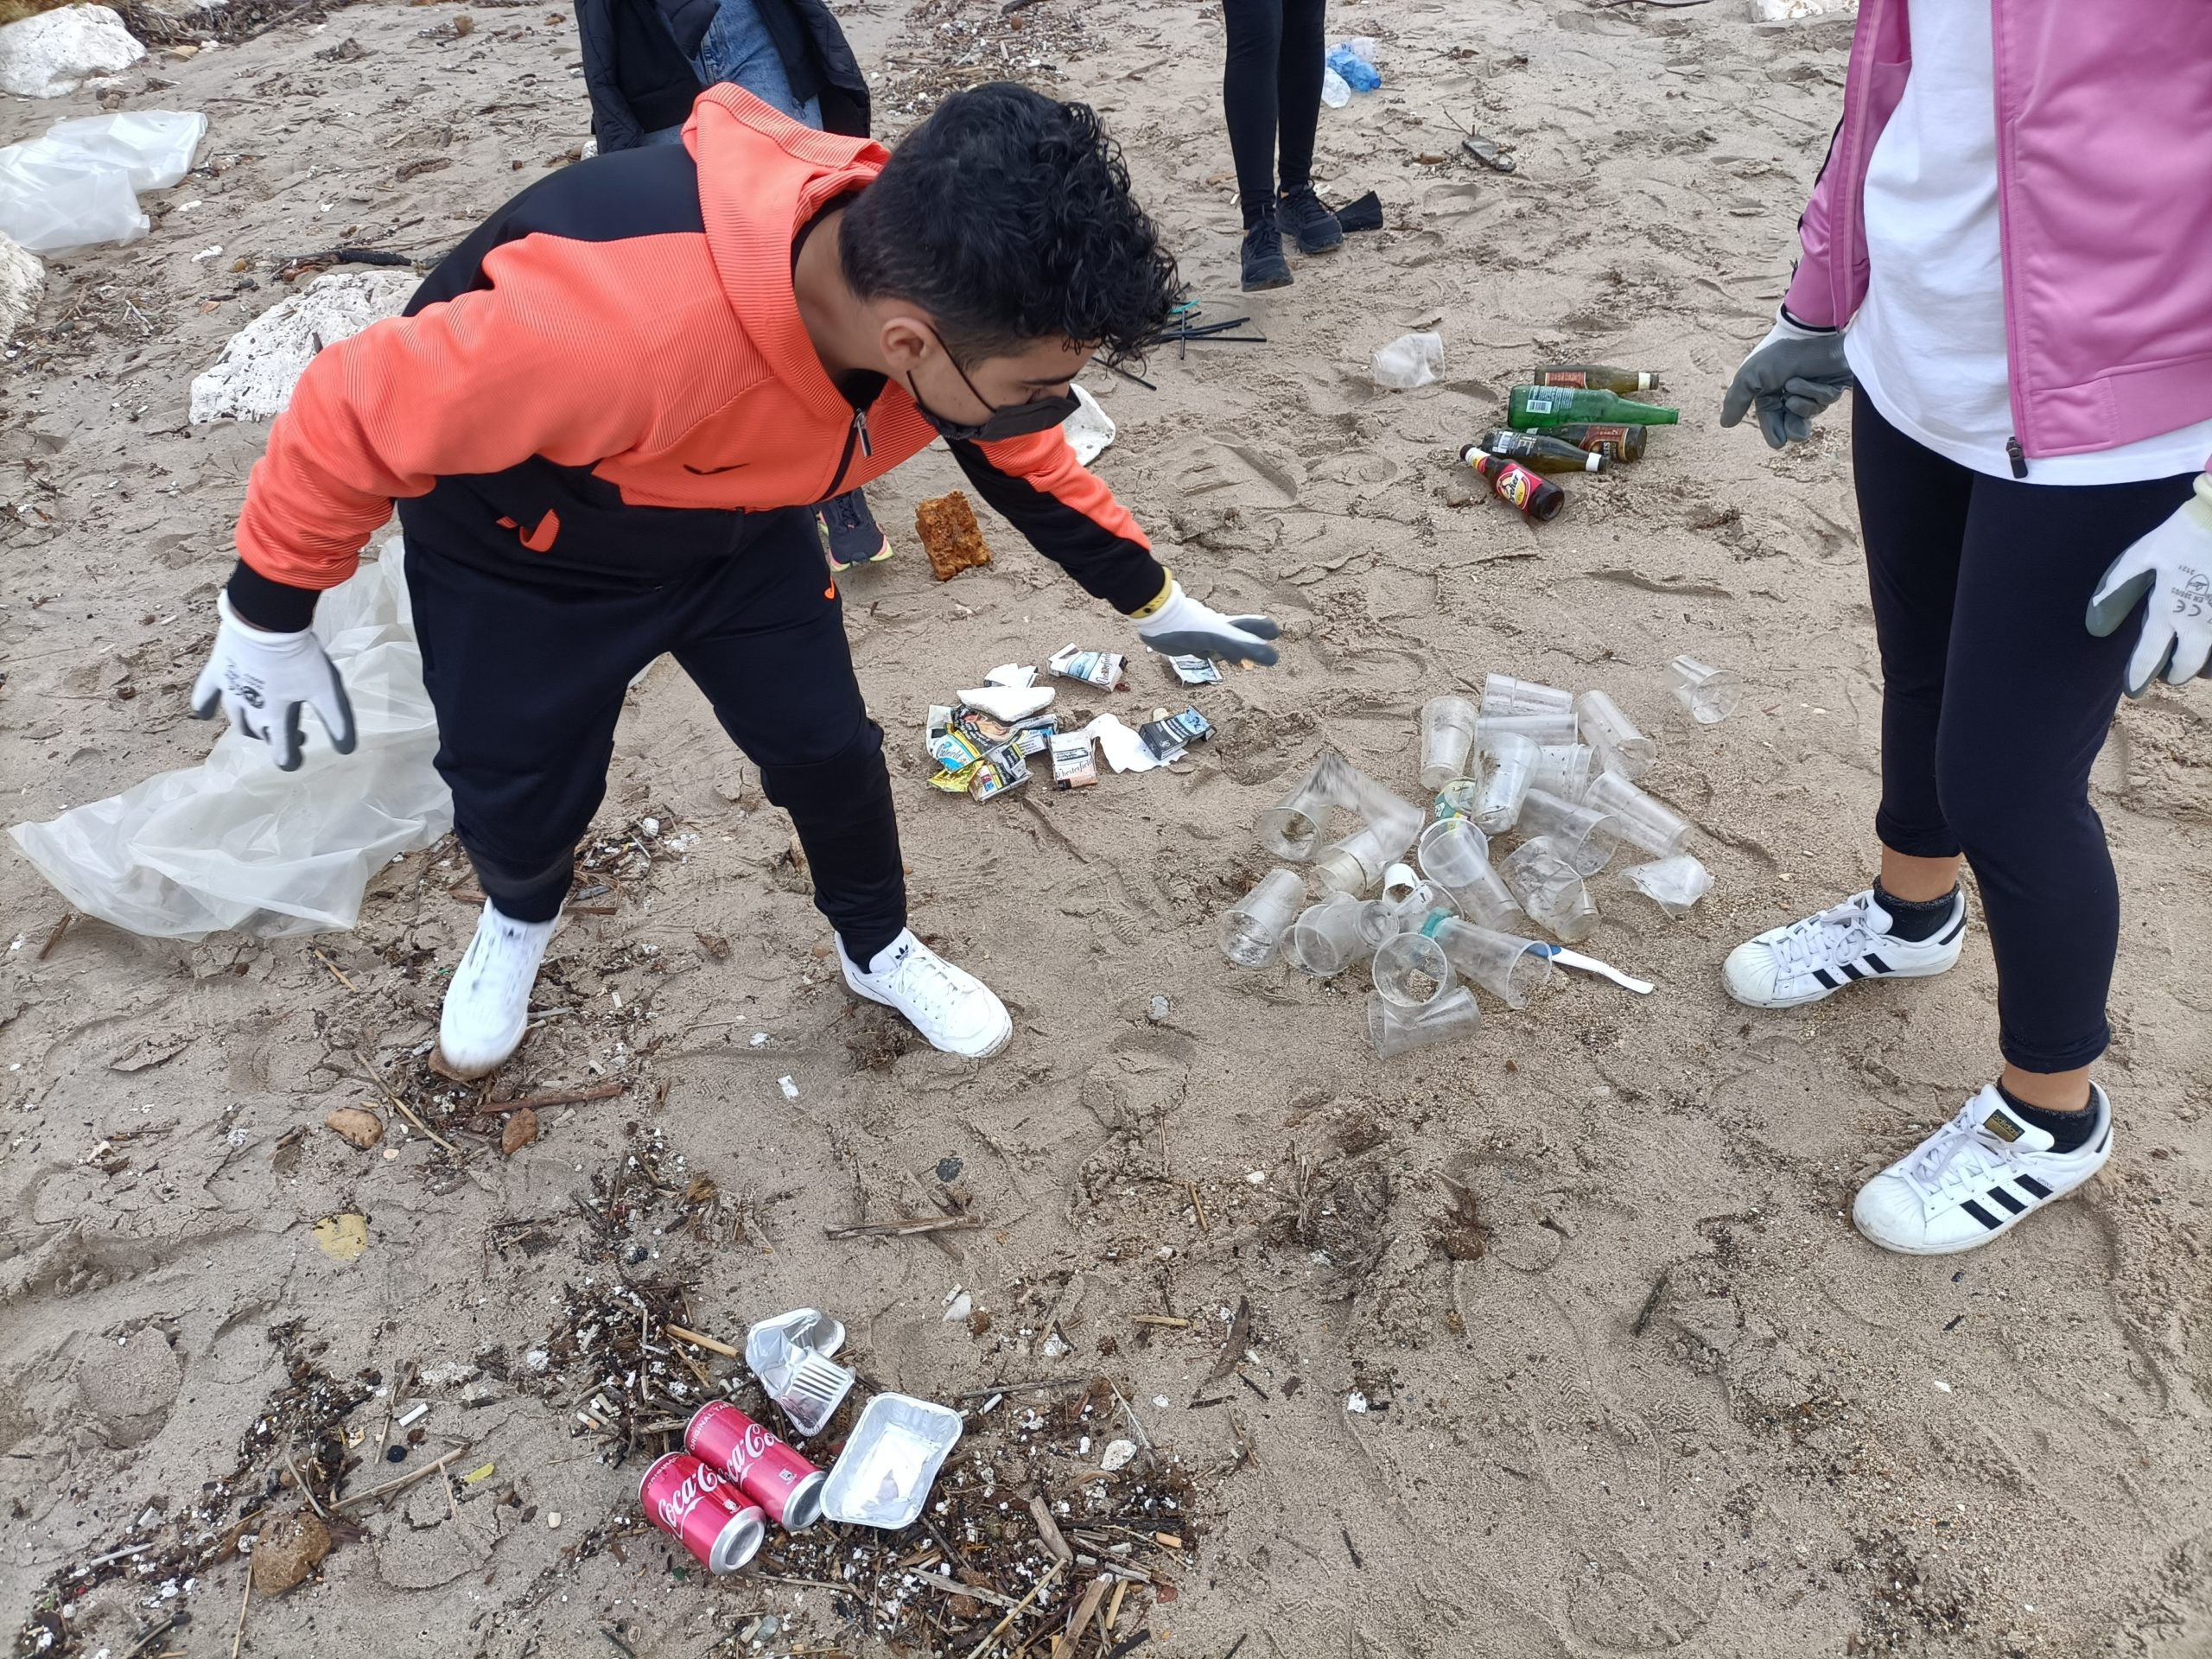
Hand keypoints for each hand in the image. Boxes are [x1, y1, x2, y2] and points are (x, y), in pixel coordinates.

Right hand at [190, 590, 357, 769]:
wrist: (266, 620)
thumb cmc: (299, 656)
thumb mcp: (327, 691)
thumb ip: (336, 722)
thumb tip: (346, 750)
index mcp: (277, 717)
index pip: (281, 750)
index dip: (289, 759)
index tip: (294, 762)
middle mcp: (251, 710)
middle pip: (262, 732)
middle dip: (277, 738)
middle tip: (296, 735)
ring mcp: (231, 691)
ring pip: (237, 718)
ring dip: (249, 726)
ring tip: (261, 725)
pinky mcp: (217, 671)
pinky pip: (206, 694)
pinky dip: (205, 706)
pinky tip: (204, 715)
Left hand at [1132, 579, 1280, 665]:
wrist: (1158, 620)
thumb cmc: (1190, 626)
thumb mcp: (1220, 637)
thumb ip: (1245, 646)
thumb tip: (1273, 657)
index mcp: (1228, 627)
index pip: (1252, 626)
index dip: (1263, 629)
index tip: (1274, 633)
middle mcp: (1218, 630)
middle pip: (1238, 636)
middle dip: (1250, 643)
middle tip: (1261, 651)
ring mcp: (1203, 635)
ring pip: (1222, 643)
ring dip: (1231, 650)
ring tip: (1238, 659)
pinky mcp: (1188, 642)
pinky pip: (1203, 648)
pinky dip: (1210, 652)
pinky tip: (1208, 655)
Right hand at [1719, 310, 1853, 448]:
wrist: (1817, 336)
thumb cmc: (1782, 355)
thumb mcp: (1752, 376)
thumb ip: (1736, 400)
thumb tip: (1725, 424)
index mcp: (1768, 391)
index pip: (1769, 420)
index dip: (1773, 431)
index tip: (1779, 442)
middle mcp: (1789, 393)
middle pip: (1791, 425)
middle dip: (1793, 427)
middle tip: (1793, 428)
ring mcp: (1811, 391)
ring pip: (1808, 415)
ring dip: (1803, 403)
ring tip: (1796, 384)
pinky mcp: (1830, 389)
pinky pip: (1824, 402)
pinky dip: (1817, 392)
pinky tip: (1815, 380)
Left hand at [2085, 478, 2211, 695]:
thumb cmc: (2184, 533)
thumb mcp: (2142, 556)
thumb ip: (2117, 590)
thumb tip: (2095, 628)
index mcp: (2168, 612)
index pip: (2148, 658)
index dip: (2138, 677)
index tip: (2133, 689)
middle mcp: (2200, 625)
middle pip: (2186, 668)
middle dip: (2174, 673)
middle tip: (2168, 671)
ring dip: (2203, 666)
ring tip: (2194, 659)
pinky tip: (2211, 646)